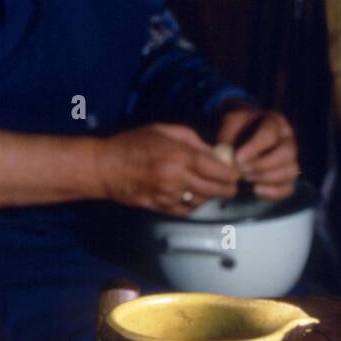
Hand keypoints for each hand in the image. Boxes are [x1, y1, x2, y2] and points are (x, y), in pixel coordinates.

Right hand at [97, 124, 238, 215]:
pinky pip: (188, 210)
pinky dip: (194, 204)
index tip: (236, 172)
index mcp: (180, 156)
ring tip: (207, 186)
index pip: (219, 170)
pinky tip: (190, 194)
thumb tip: (216, 152)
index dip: (233, 173)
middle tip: (230, 184)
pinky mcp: (162, 207)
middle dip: (228, 188)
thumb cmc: (133, 143)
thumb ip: (194, 141)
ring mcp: (170, 195)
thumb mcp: (165, 131)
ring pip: (203, 201)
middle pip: (217, 190)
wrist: (105, 167)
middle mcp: (177, 178)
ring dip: (210, 195)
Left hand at [216, 106, 299, 199]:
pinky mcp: (289, 177)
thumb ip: (227, 138)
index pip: (270, 135)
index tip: (238, 159)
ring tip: (246, 178)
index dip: (254, 149)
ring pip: (290, 171)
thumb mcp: (229, 126)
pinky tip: (255, 189)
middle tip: (242, 171)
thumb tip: (229, 157)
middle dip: (262, 165)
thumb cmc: (237, 130)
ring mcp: (291, 159)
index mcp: (274, 122)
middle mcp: (288, 139)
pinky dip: (272, 192)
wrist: (241, 140)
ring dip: (266, 178)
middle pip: (286, 153)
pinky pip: (288, 188)